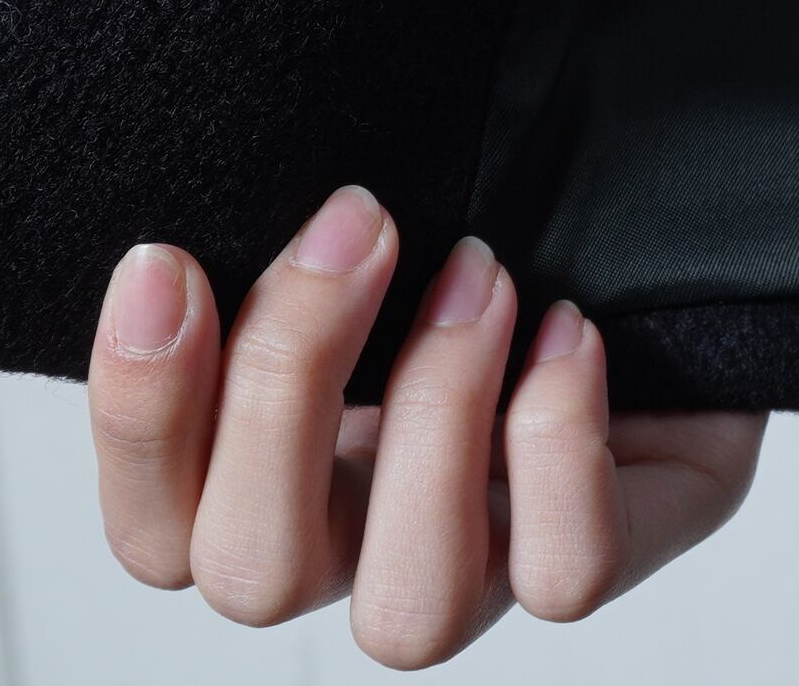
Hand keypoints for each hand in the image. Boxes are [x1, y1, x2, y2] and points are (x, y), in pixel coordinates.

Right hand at [86, 185, 765, 667]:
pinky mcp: (609, 544)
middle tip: (364, 221)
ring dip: (432, 420)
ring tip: (482, 273)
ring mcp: (487, 567)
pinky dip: (558, 444)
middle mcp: (366, 546)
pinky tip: (568, 325)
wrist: (659, 235)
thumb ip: (288, 239)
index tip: (167, 259)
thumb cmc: (494, 213)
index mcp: (278, 476)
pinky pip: (566, 573)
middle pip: (254, 576)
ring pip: (408, 612)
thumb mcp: (374, 216)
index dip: (138, 414)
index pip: (156, 529)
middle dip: (290, 384)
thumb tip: (205, 187)